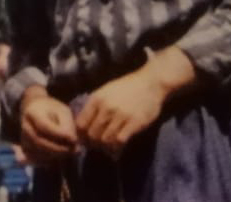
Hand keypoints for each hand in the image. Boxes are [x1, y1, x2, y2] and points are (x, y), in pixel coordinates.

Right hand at [18, 87, 78, 164]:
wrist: (36, 111)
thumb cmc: (53, 110)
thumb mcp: (62, 111)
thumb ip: (67, 125)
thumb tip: (72, 142)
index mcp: (32, 112)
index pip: (44, 127)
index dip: (60, 135)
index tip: (74, 139)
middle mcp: (25, 127)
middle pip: (39, 142)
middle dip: (59, 149)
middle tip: (74, 149)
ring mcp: (24, 139)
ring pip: (38, 153)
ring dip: (56, 156)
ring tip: (70, 152)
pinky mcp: (26, 149)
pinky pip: (37, 159)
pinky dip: (51, 161)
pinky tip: (61, 156)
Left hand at [75, 46, 195, 157]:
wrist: (150, 84)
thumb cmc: (126, 87)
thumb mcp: (105, 91)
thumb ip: (94, 106)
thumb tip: (82, 124)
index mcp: (96, 99)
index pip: (81, 123)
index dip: (81, 134)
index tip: (85, 138)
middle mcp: (106, 108)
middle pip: (92, 134)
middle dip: (93, 142)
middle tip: (97, 146)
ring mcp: (120, 116)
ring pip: (105, 139)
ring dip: (105, 146)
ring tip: (107, 147)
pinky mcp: (134, 123)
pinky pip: (120, 140)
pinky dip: (117, 147)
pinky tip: (118, 147)